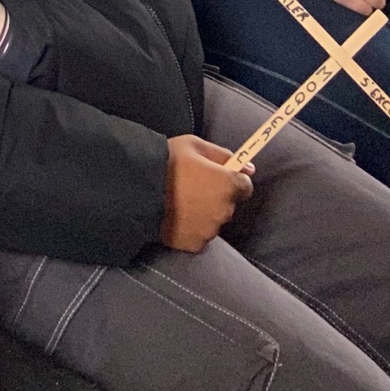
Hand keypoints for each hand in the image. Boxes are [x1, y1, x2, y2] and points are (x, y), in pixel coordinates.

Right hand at [160, 136, 252, 250]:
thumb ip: (224, 155)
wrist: (140, 188)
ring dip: (204, 212)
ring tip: (181, 201)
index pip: (245, 186)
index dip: (232, 180)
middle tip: (193, 186)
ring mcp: (210, 230)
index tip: (217, 177)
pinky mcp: (195, 244)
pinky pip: (199, 235)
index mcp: (228, 184)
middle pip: (228, 204)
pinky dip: (192, 227)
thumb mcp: (195, 145)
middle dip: (216, 196)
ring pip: (213, 220)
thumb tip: (249, 168)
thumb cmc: (168, 161)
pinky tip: (176, 216)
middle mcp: (224, 210)